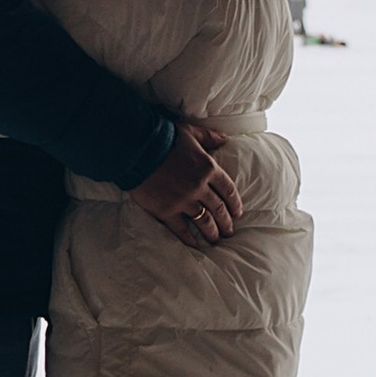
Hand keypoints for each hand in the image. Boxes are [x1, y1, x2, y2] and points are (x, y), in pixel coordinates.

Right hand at [128, 119, 243, 250]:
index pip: (228, 190)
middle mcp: (200, 187)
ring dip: (212, 232)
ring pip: (204, 221)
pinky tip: (195, 244)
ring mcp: (184, 200)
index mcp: (208, 168)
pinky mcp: (166, 210)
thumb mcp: (190, 132)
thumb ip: (208, 137)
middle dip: (226, 222)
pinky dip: (189, 238)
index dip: (235, 204)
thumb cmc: (164, 137)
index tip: (237, 213)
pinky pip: (181, 228)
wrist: (138, 148)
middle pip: (219, 209)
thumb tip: (224, 139)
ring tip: (215, 240)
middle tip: (229, 232)